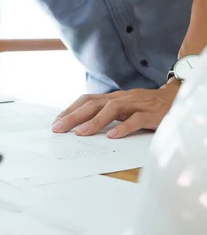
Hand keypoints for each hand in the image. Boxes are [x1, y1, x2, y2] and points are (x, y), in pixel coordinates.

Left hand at [52, 82, 179, 138]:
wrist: (178, 98)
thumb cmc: (146, 107)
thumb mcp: (124, 108)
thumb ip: (106, 114)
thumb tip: (82, 126)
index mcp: (113, 98)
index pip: (87, 100)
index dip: (71, 110)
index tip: (56, 122)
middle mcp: (122, 99)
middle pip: (93, 104)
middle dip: (74, 116)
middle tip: (59, 129)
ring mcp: (136, 105)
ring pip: (112, 109)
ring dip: (94, 121)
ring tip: (81, 133)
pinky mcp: (151, 114)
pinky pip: (136, 119)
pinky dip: (124, 127)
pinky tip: (112, 136)